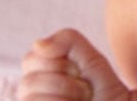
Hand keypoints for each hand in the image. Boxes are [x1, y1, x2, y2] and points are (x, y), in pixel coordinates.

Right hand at [18, 28, 136, 100]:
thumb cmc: (107, 93)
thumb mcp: (91, 60)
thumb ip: (68, 41)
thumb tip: (38, 44)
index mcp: (39, 78)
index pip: (29, 60)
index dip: (58, 63)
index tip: (79, 72)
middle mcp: (33, 97)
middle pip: (29, 82)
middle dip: (64, 84)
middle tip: (85, 91)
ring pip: (31, 99)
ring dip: (66, 96)